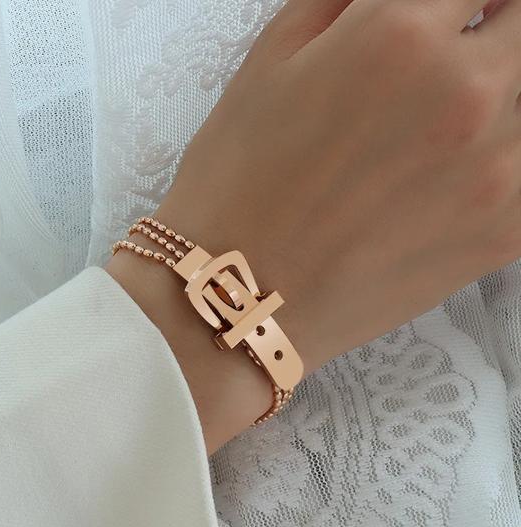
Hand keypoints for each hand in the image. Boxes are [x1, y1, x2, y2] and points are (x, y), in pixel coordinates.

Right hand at [109, 0, 520, 450]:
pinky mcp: (503, 233)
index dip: (456, 3)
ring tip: (443, 129)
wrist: (238, 294)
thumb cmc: (236, 186)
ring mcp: (496, 169)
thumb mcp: (270, 63)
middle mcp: (462, 93)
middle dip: (493, 31)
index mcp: (397, 36)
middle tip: (449, 65)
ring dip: (500, 98)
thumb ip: (345, 0)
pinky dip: (507, 161)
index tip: (446, 18)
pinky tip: (461, 172)